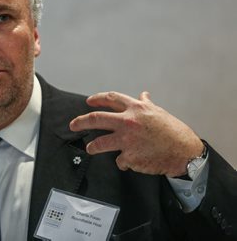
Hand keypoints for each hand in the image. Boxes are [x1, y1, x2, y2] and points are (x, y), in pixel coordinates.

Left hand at [69, 91, 203, 176]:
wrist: (184, 152)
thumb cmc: (173, 131)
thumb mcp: (159, 113)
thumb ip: (146, 105)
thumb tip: (143, 95)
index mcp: (135, 109)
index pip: (111, 98)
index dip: (97, 99)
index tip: (89, 101)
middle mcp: (128, 122)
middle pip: (96, 119)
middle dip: (80, 122)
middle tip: (73, 125)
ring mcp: (127, 140)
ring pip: (100, 143)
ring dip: (93, 146)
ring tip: (90, 148)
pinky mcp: (129, 157)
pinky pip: (120, 160)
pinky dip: (124, 161)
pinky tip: (131, 162)